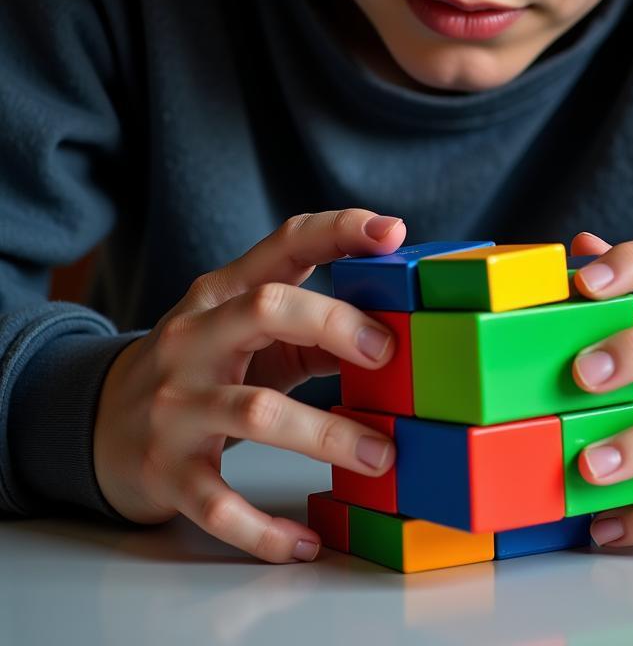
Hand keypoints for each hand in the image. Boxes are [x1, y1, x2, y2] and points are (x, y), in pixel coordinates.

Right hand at [93, 209, 406, 561]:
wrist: (97, 424)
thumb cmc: (198, 369)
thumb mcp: (242, 333)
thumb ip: (310, 327)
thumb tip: (393, 334)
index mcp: (221, 295)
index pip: (284, 244)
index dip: (338, 232)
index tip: (391, 232)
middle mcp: (194, 340)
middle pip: (266, 309)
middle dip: (335, 323)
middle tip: (388, 352)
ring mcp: (177, 406)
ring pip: (257, 411)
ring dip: (327, 435)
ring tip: (381, 455)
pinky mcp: (167, 471)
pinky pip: (220, 504)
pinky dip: (265, 530)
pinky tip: (306, 541)